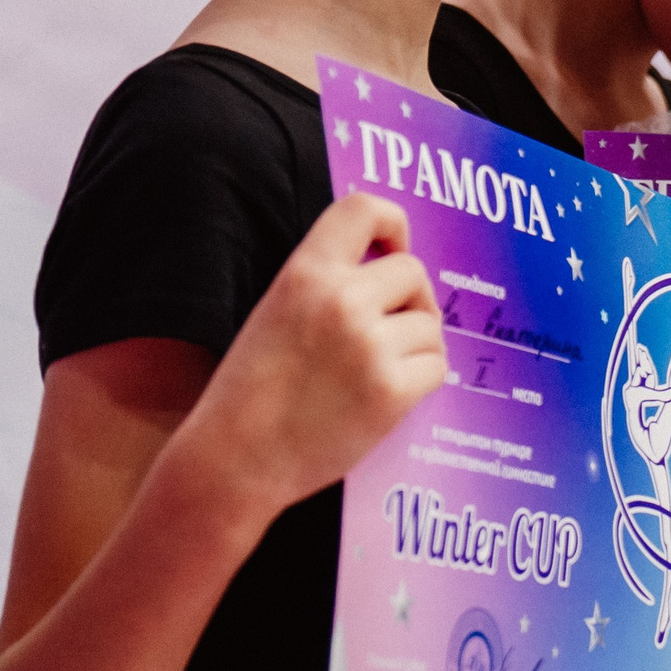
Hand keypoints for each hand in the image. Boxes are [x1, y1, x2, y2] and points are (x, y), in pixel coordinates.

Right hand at [167, 193, 446, 521]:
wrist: (233, 461)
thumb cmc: (253, 389)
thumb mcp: (276, 310)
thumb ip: (327, 281)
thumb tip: (392, 259)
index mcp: (305, 273)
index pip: (364, 209)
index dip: (392, 223)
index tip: (392, 248)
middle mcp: (341, 300)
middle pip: (413, 271)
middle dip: (408, 299)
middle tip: (384, 332)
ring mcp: (369, 346)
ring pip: (429, 324)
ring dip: (414, 345)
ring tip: (373, 371)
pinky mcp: (391, 391)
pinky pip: (437, 366)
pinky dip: (421, 380)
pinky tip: (386, 394)